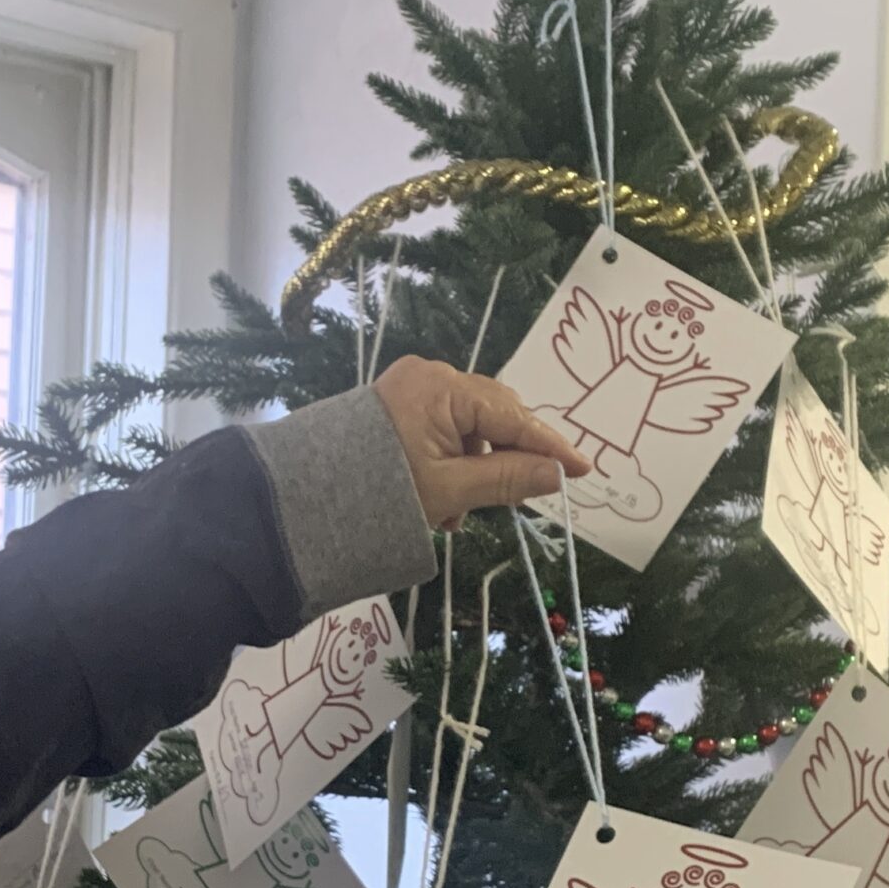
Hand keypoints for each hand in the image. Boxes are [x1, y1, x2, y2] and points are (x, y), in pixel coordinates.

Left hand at [372, 356, 588, 529]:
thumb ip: (508, 479)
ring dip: (476, 465)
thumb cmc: (380, 492)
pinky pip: (444, 426)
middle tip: (515, 496)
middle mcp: (430, 375)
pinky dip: (452, 459)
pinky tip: (443, 498)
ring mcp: (412, 387)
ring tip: (458, 512)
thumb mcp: (450, 490)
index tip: (583, 468)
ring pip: (470, 424)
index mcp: (443, 388)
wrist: (305, 498)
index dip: (549, 446)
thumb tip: (559, 473)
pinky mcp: (398, 403)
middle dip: (506, 457)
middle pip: (494, 414)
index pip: (512, 417)